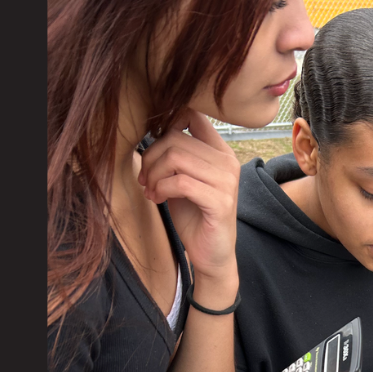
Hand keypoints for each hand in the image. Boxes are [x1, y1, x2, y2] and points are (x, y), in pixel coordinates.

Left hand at [138, 110, 240, 290]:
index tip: (153, 149)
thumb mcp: (183, 178)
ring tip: (150, 190)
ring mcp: (227, 182)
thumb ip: (176, 154)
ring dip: (154, 174)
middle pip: (177, 138)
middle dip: (151, 157)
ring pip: (177, 158)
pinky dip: (162, 189)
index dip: (166, 124)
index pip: (193, 115)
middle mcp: (228, 162)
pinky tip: (157, 199)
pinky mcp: (220, 202)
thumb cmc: (194, 216)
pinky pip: (181, 182)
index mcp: (220, 151)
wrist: (211, 254)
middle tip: (144, 178)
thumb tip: (151, 128)